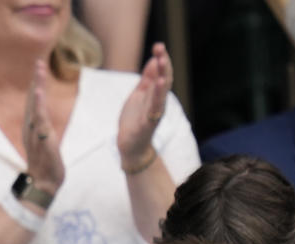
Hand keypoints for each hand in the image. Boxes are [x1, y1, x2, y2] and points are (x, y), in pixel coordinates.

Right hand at [23, 59, 64, 195]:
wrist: (44, 185)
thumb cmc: (46, 167)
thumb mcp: (46, 145)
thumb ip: (44, 134)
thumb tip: (45, 127)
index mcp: (33, 129)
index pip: (34, 103)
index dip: (36, 86)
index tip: (39, 69)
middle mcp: (31, 128)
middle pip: (32, 100)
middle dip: (35, 81)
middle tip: (38, 62)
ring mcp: (35, 133)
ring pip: (35, 105)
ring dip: (37, 86)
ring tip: (39, 69)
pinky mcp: (42, 139)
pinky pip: (40, 119)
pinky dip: (37, 104)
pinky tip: (37, 92)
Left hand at [117, 42, 171, 168]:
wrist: (131, 146)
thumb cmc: (135, 120)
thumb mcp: (139, 95)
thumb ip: (147, 79)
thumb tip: (154, 60)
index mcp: (155, 95)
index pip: (161, 74)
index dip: (161, 60)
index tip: (158, 46)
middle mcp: (158, 102)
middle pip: (163, 80)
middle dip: (163, 64)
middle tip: (160, 48)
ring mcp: (154, 113)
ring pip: (161, 93)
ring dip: (162, 77)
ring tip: (162, 62)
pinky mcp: (148, 123)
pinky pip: (154, 108)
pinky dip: (157, 96)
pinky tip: (158, 85)